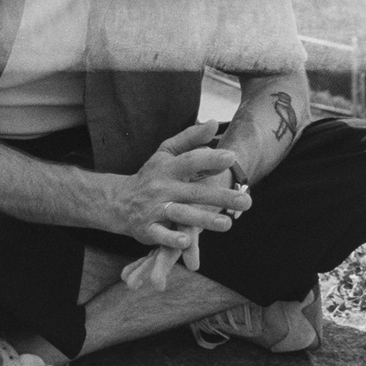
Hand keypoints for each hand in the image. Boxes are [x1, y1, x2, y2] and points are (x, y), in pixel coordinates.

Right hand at [111, 120, 250, 252]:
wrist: (119, 201)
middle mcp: (162, 188)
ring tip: (227, 224)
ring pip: (181, 214)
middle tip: (246, 200)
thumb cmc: (151, 175)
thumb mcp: (166, 153)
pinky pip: (161, 234)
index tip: (231, 158)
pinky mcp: (148, 229)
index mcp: (169, 168)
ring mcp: (155, 209)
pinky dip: (172, 238)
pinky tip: (188, 242)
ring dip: (203, 219)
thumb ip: (190, 139)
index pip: (190, 160)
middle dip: (220, 196)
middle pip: (194, 192)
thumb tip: (214, 123)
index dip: (210, 158)